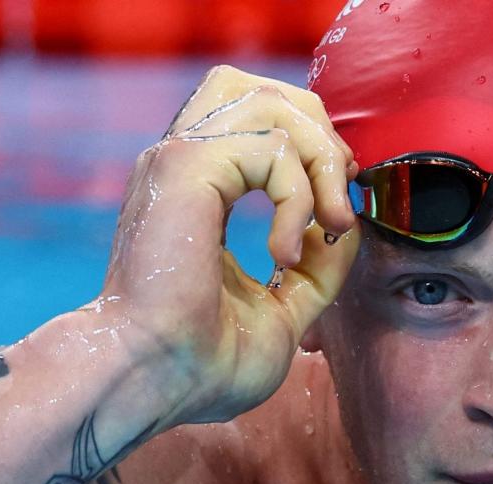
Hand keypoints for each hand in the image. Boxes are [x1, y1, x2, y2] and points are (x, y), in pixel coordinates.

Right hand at [99, 66, 358, 424]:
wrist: (148, 381)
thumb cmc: (200, 364)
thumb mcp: (283, 312)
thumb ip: (317, 268)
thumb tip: (344, 227)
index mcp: (200, 188)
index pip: (263, 120)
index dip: (317, 153)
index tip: (336, 218)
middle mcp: (186, 163)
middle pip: (268, 92)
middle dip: (323, 139)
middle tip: (336, 209)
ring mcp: (181, 160)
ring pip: (273, 104)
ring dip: (320, 161)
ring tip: (327, 224)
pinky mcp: (186, 169)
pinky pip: (273, 149)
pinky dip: (298, 199)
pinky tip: (282, 255)